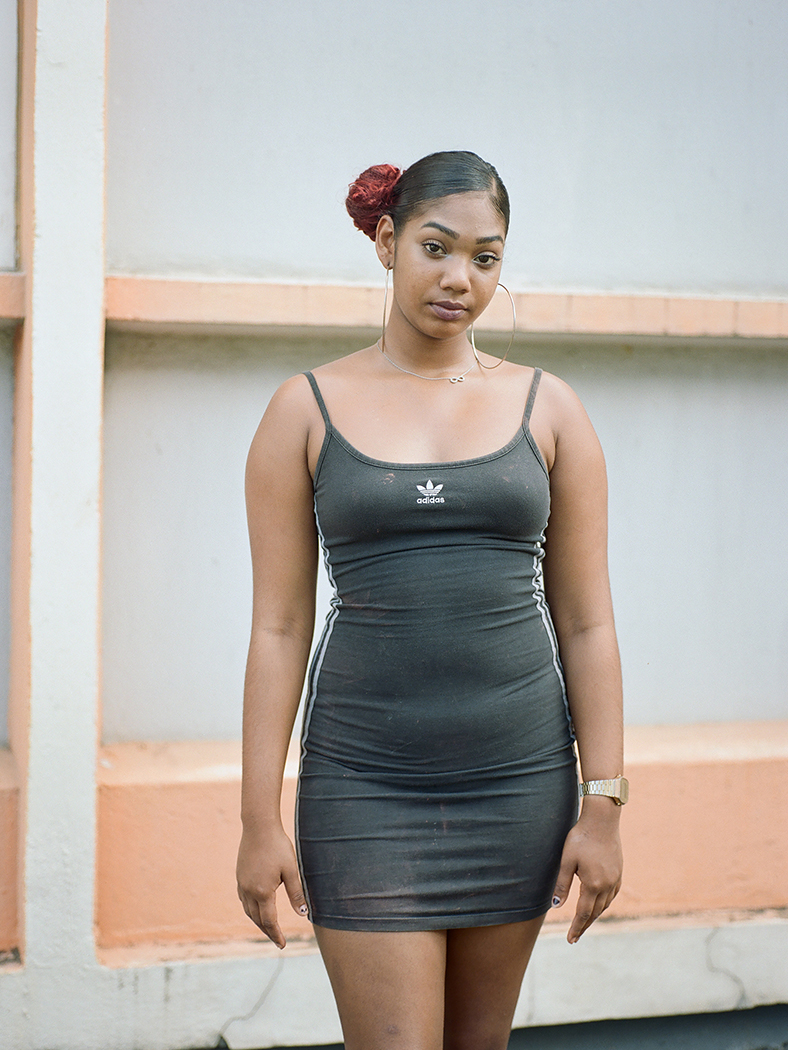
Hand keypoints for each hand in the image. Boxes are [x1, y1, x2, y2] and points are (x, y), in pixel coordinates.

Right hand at [236, 823, 307, 948]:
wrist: (258, 826)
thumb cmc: (278, 846)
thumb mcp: (291, 870)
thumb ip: (296, 893)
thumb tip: (303, 914)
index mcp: (263, 892)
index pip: (269, 921)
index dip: (276, 934)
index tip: (282, 945)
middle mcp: (248, 890)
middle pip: (257, 919)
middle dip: (267, 931)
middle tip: (277, 940)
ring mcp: (241, 883)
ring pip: (248, 910)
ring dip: (258, 921)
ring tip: (268, 927)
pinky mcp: (239, 875)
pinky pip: (243, 899)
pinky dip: (251, 908)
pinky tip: (257, 907)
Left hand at [551, 799, 622, 943]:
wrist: (602, 820)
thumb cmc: (581, 837)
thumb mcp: (567, 860)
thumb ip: (562, 884)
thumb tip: (556, 906)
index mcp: (593, 884)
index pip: (583, 914)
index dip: (576, 928)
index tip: (570, 940)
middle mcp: (607, 885)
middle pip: (595, 912)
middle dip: (584, 925)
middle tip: (575, 937)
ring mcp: (616, 879)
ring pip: (605, 905)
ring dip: (594, 915)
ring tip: (584, 922)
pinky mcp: (619, 872)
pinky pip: (612, 895)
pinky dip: (604, 904)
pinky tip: (598, 904)